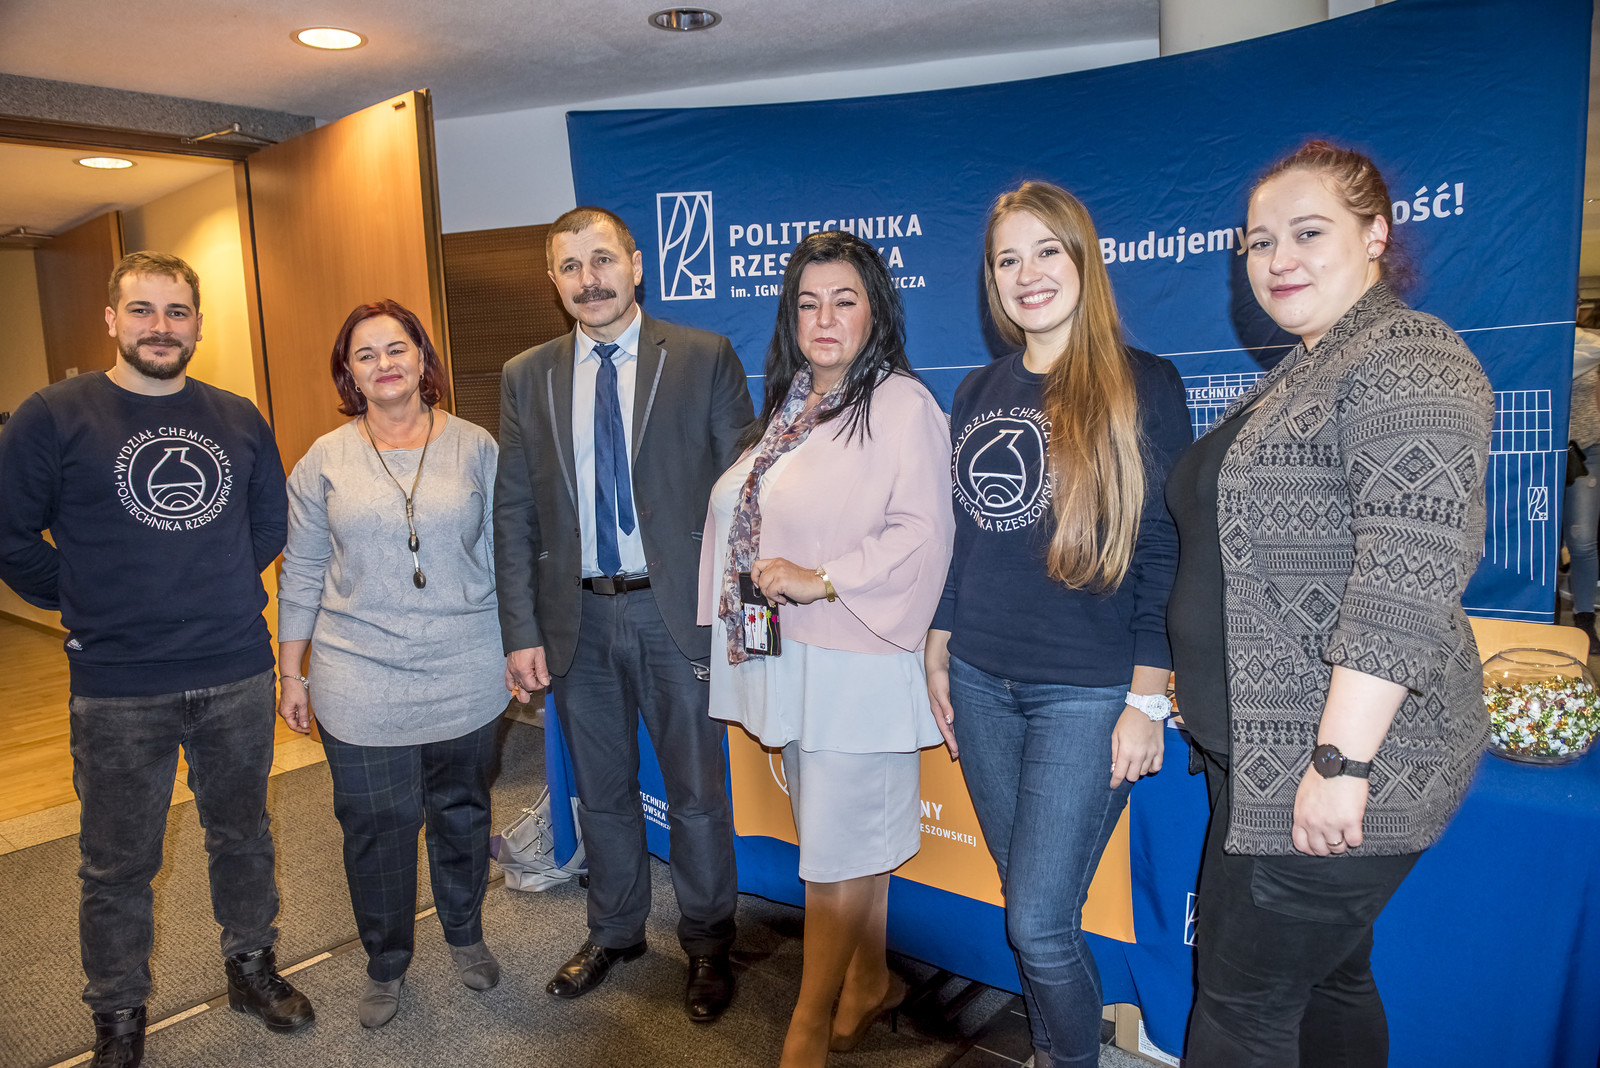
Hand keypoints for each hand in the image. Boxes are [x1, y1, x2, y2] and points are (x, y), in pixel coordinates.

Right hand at [277, 679, 312, 733]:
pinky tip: (306, 709)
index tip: (309, 729)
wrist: (292, 678)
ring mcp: (286, 708)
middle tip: (312, 719)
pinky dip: (300, 712)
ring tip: (311, 714)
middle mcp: (284, 712)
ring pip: (294, 717)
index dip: (302, 729)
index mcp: (286, 713)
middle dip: (303, 722)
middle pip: (294, 722)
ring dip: (302, 717)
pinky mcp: (288, 704)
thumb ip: (303, 716)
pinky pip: (294, 712)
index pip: (293, 726)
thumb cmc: (296, 689)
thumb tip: (304, 726)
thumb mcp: (302, 704)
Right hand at [506, 646, 550, 701]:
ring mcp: (510, 671)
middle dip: (532, 689)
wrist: (520, 634)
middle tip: (539, 683)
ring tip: (529, 690)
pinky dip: (513, 686)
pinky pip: (508, 682)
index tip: (545, 680)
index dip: (540, 685)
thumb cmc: (530, 643)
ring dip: (522, 690)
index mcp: (523, 671)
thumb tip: (545, 683)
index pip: (531, 687)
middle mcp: (515, 673)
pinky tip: (518, 686)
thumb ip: (542, 672)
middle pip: (523, 689)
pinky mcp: (508, 668)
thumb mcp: (540, 657)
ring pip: (514, 688)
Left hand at [750, 557, 826, 604]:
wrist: (817, 583)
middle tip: (773, 597)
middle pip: (759, 579)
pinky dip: (776, 599)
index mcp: (777, 562)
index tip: (757, 584)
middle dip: (765, 591)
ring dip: (770, 596)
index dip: (754, 576)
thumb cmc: (805, 582)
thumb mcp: (786, 574)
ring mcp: (778, 572)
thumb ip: (774, 578)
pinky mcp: (781, 581)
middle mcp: (776, 564)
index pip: (757, 565)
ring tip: (780, 598)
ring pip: (763, 586)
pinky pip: (770, 593)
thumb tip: (764, 590)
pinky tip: (784, 599)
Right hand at [924, 629, 957, 758]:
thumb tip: (950, 721)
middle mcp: (940, 710)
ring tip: (960, 746)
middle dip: (951, 742)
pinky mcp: (950, 701)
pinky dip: (956, 725)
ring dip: (954, 735)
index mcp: (937, 709)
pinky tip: (962, 728)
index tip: (956, 752)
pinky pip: (953, 717)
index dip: (950, 741)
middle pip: (946, 730)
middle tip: (957, 755)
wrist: (938, 663)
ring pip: (950, 725)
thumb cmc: (938, 676)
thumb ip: (946, 706)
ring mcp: (944, 706)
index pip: (945, 729)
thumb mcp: (941, 691)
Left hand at [1110, 705, 1163, 787]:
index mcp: (1126, 752)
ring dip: (1137, 770)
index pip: (1120, 774)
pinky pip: (1157, 767)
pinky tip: (1146, 763)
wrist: (1146, 709)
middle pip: (1133, 777)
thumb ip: (1115, 753)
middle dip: (1126, 775)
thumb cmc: (1128, 721)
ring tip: (1135, 761)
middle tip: (1125, 768)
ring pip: (1144, 773)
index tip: (1113, 785)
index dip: (1115, 782)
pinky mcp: (1160, 751)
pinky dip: (1151, 768)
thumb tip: (1114, 768)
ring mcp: (1151, 754)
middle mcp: (1139, 756)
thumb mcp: (1115, 735)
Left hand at [1292, 768, 1368, 854]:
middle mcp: (1314, 823)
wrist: (1337, 763)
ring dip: (1343, 843)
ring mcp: (1332, 824)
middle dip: (1328, 848)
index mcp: (1301, 816)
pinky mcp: (1350, 821)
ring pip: (1338, 848)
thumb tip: (1308, 826)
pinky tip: (1355, 829)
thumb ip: (1305, 812)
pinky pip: (1354, 841)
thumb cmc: (1321, 775)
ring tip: (1345, 833)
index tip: (1318, 847)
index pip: (1301, 844)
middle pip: (1320, 850)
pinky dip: (1356, 838)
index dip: (1311, 849)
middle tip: (1335, 840)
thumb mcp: (1303, 795)